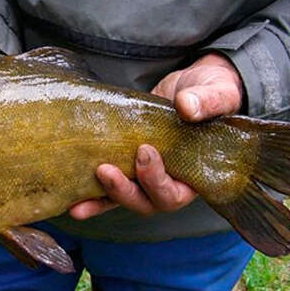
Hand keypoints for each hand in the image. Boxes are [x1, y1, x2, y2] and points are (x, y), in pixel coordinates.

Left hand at [70, 53, 242, 219]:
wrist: (193, 87)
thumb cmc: (212, 94)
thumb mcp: (218, 93)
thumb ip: (209, 101)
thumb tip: (187, 106)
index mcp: (194, 174)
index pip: (176, 191)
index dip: (157, 179)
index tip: (144, 151)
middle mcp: (169, 182)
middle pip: (146, 202)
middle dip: (124, 190)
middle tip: (105, 170)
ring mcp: (144, 176)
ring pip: (123, 199)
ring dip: (100, 200)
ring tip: (77, 203)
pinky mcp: (125, 165)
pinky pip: (107, 188)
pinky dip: (90, 196)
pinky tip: (70, 201)